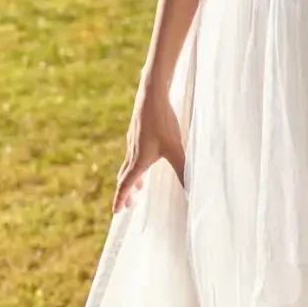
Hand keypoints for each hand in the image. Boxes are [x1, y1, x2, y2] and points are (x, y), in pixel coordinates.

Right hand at [112, 85, 185, 212]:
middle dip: (126, 191)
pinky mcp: (137, 130)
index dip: (121, 199)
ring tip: (139, 185)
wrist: (152, 94)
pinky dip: (135, 163)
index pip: (126, 185)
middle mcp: (132, 152)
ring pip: (129, 163)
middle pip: (125, 176)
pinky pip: (133, 152)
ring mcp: (133, 140)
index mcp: (138, 160)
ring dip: (132, 177)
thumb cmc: (162, 122)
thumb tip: (190, 191)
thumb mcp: (175, 149)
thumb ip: (183, 170)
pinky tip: (144, 157)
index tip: (116, 211)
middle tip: (129, 203)